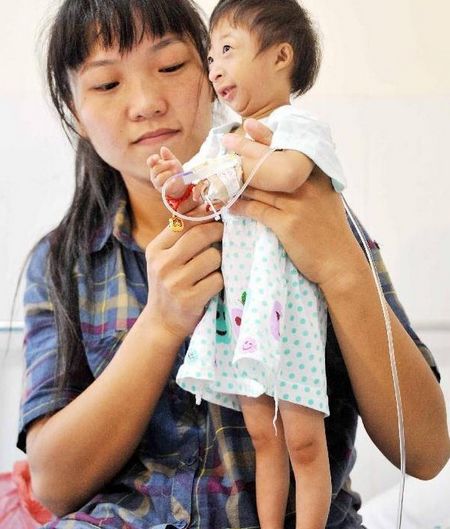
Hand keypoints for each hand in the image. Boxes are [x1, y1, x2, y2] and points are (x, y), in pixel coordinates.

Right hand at [144, 210, 223, 340]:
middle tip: (224, 234)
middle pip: (201, 235)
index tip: (217, 215)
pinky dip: (219, 281)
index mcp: (155, 249)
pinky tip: (211, 286)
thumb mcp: (165, 258)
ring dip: (219, 262)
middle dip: (218, 232)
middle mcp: (162, 264)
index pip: (184, 222)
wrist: (162, 322)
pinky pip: (217, 279)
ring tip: (212, 269)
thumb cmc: (169, 284)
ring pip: (213, 257)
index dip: (205, 216)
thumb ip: (180, 236)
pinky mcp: (189, 299)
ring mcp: (175, 283)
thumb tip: (206, 207)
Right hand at [147, 146, 184, 196]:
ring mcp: (158, 183)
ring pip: (159, 178)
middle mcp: (154, 175)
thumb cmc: (175, 171)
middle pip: (156, 169)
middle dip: (165, 165)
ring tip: (175, 172)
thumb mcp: (173, 162)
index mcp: (155, 167)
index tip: (157, 157)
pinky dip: (170, 183)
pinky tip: (174, 179)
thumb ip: (168, 156)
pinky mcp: (163, 190)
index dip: (152, 159)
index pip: (150, 162)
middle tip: (174, 163)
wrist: (181, 184)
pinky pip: (165, 186)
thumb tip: (163, 148)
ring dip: (168, 173)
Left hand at [224, 119, 366, 289]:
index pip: (289, 151)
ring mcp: (296, 203)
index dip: (267, 136)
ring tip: (219, 175)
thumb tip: (288, 174)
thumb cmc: (331, 233)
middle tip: (226, 141)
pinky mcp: (286, 223)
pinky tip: (229, 205)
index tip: (249, 124)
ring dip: (236, 181)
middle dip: (244, 151)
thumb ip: (311, 184)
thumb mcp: (326, 200)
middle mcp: (306, 186)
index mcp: (316, 177)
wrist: (339, 262)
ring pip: (259, 187)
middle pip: (269, 164)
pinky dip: (241, 207)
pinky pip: (256, 210)